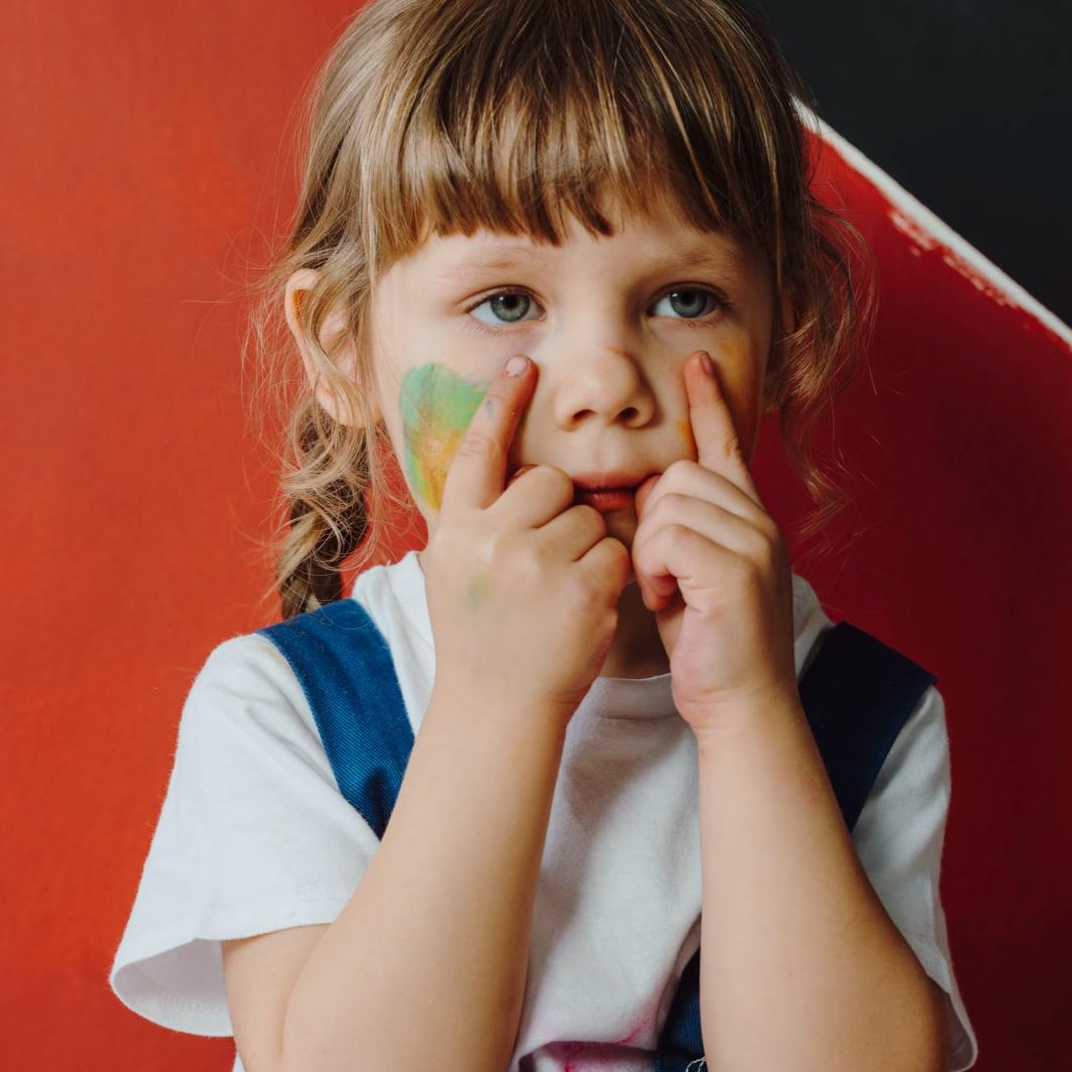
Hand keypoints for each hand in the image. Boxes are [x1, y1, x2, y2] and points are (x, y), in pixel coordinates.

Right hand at [421, 356, 631, 718]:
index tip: (523, 364)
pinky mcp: (582, 588)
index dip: (501, 404)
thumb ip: (478, 522)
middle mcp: (490, 539)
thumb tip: (512, 478)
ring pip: (590, 516)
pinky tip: (583, 607)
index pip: (479, 451)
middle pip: (551, 482)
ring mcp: (536, 563)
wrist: (496, 707)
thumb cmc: (480, 638)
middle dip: (560, 513)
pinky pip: (615, 550)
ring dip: (587, 547)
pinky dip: (611, 576)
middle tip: (543, 564)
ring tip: (558, 594)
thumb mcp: (455, 572)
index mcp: (456, 530)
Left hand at [630, 351, 798, 735]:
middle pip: (677, 475)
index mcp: (750, 519)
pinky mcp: (736, 569)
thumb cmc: (710, 650)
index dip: (711, 402)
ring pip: (667, 504)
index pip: (728, 445)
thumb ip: (680, 533)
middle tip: (662, 578)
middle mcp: (759, 521)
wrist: (745, 707)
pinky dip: (653, 570)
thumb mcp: (691, 578)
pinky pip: (666, 536)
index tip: (697, 362)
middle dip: (651, 523)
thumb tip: (647, 496)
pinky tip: (667, 602)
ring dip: (649, 552)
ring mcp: (754, 542)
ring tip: (667, 593)